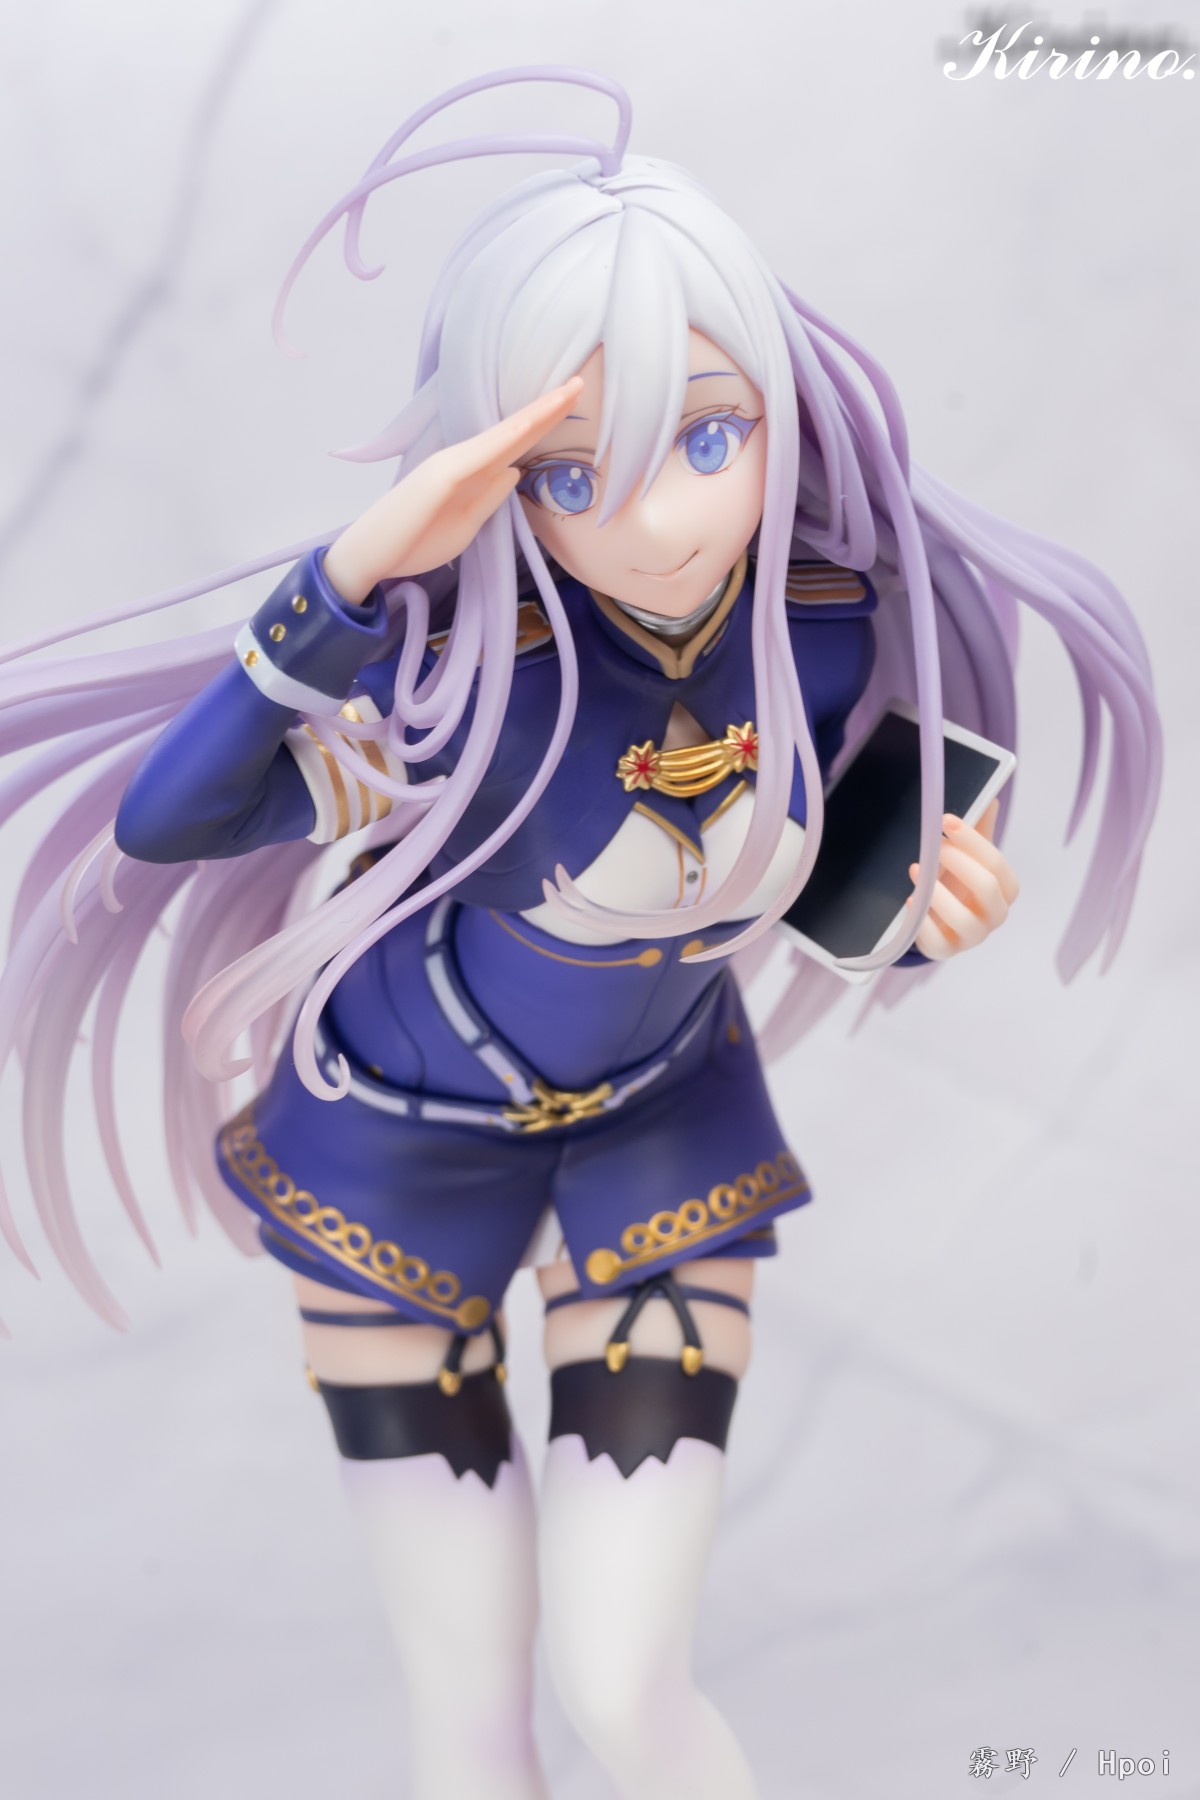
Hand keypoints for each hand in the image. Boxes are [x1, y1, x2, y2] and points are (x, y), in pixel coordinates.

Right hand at [323, 377, 584, 602]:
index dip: (544, 422)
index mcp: (470, 472)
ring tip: (568, 393)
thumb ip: (490, 498)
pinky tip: (529, 424)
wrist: (370, 557)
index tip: (572, 403)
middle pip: (514, 431)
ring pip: (503, 436)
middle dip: (548, 408)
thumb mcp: (467, 525)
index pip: (516, 444)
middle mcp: (462, 460)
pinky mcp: (439, 477)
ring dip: (536, 415)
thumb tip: (515, 471)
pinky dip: (506, 438)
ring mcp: (451, 465)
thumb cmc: (413, 541)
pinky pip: (480, 455)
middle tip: (580, 383)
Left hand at [906, 799, 1019, 960]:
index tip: (946, 820)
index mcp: (1006, 889)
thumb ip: (980, 830)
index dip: (972, 841)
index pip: (997, 864)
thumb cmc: (960, 883)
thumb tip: (990, 797)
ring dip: (937, 892)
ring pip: (963, 918)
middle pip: (986, 887)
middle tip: (934, 845)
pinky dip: (921, 920)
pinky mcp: (947, 950)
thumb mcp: (970, 857)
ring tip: (917, 869)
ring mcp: (973, 936)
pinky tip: (910, 899)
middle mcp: (995, 915)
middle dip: (958, 861)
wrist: (942, 919)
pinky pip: (936, 941)